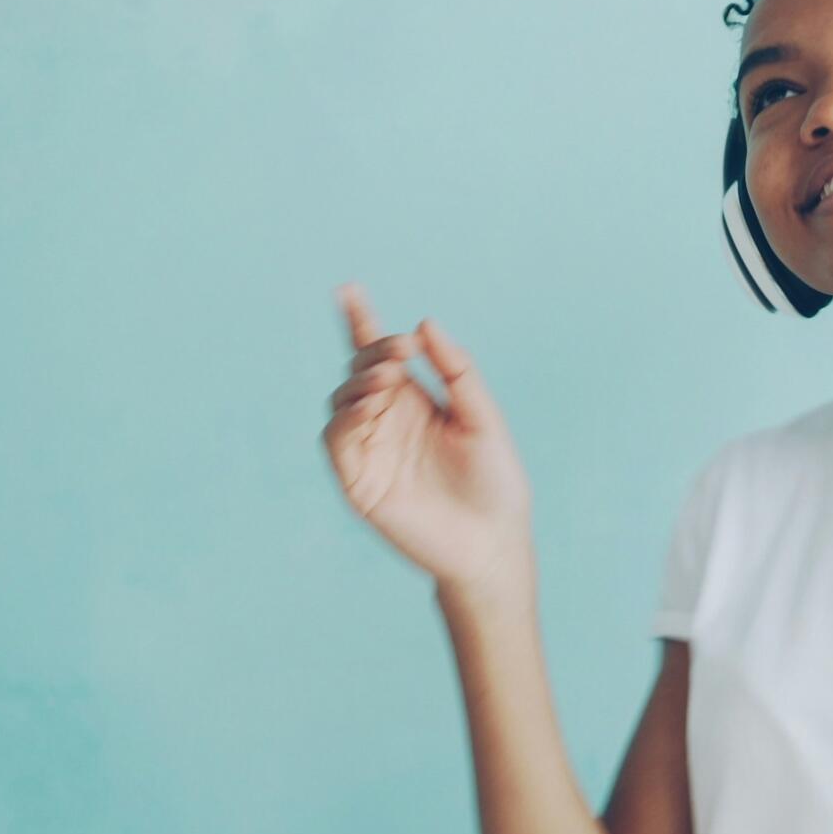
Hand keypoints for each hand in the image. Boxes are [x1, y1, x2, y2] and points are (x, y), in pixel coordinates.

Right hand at [320, 283, 534, 592]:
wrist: (494, 544)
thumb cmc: (496, 484)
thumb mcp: (483, 418)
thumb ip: (458, 372)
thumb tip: (424, 322)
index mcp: (416, 402)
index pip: (381, 356)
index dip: (360, 322)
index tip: (348, 290)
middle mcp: (388, 421)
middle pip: (360, 371)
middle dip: (372, 351)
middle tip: (400, 352)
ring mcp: (370, 449)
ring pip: (342, 400)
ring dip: (360, 382)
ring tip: (389, 379)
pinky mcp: (359, 480)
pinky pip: (337, 440)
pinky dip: (346, 417)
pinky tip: (371, 407)